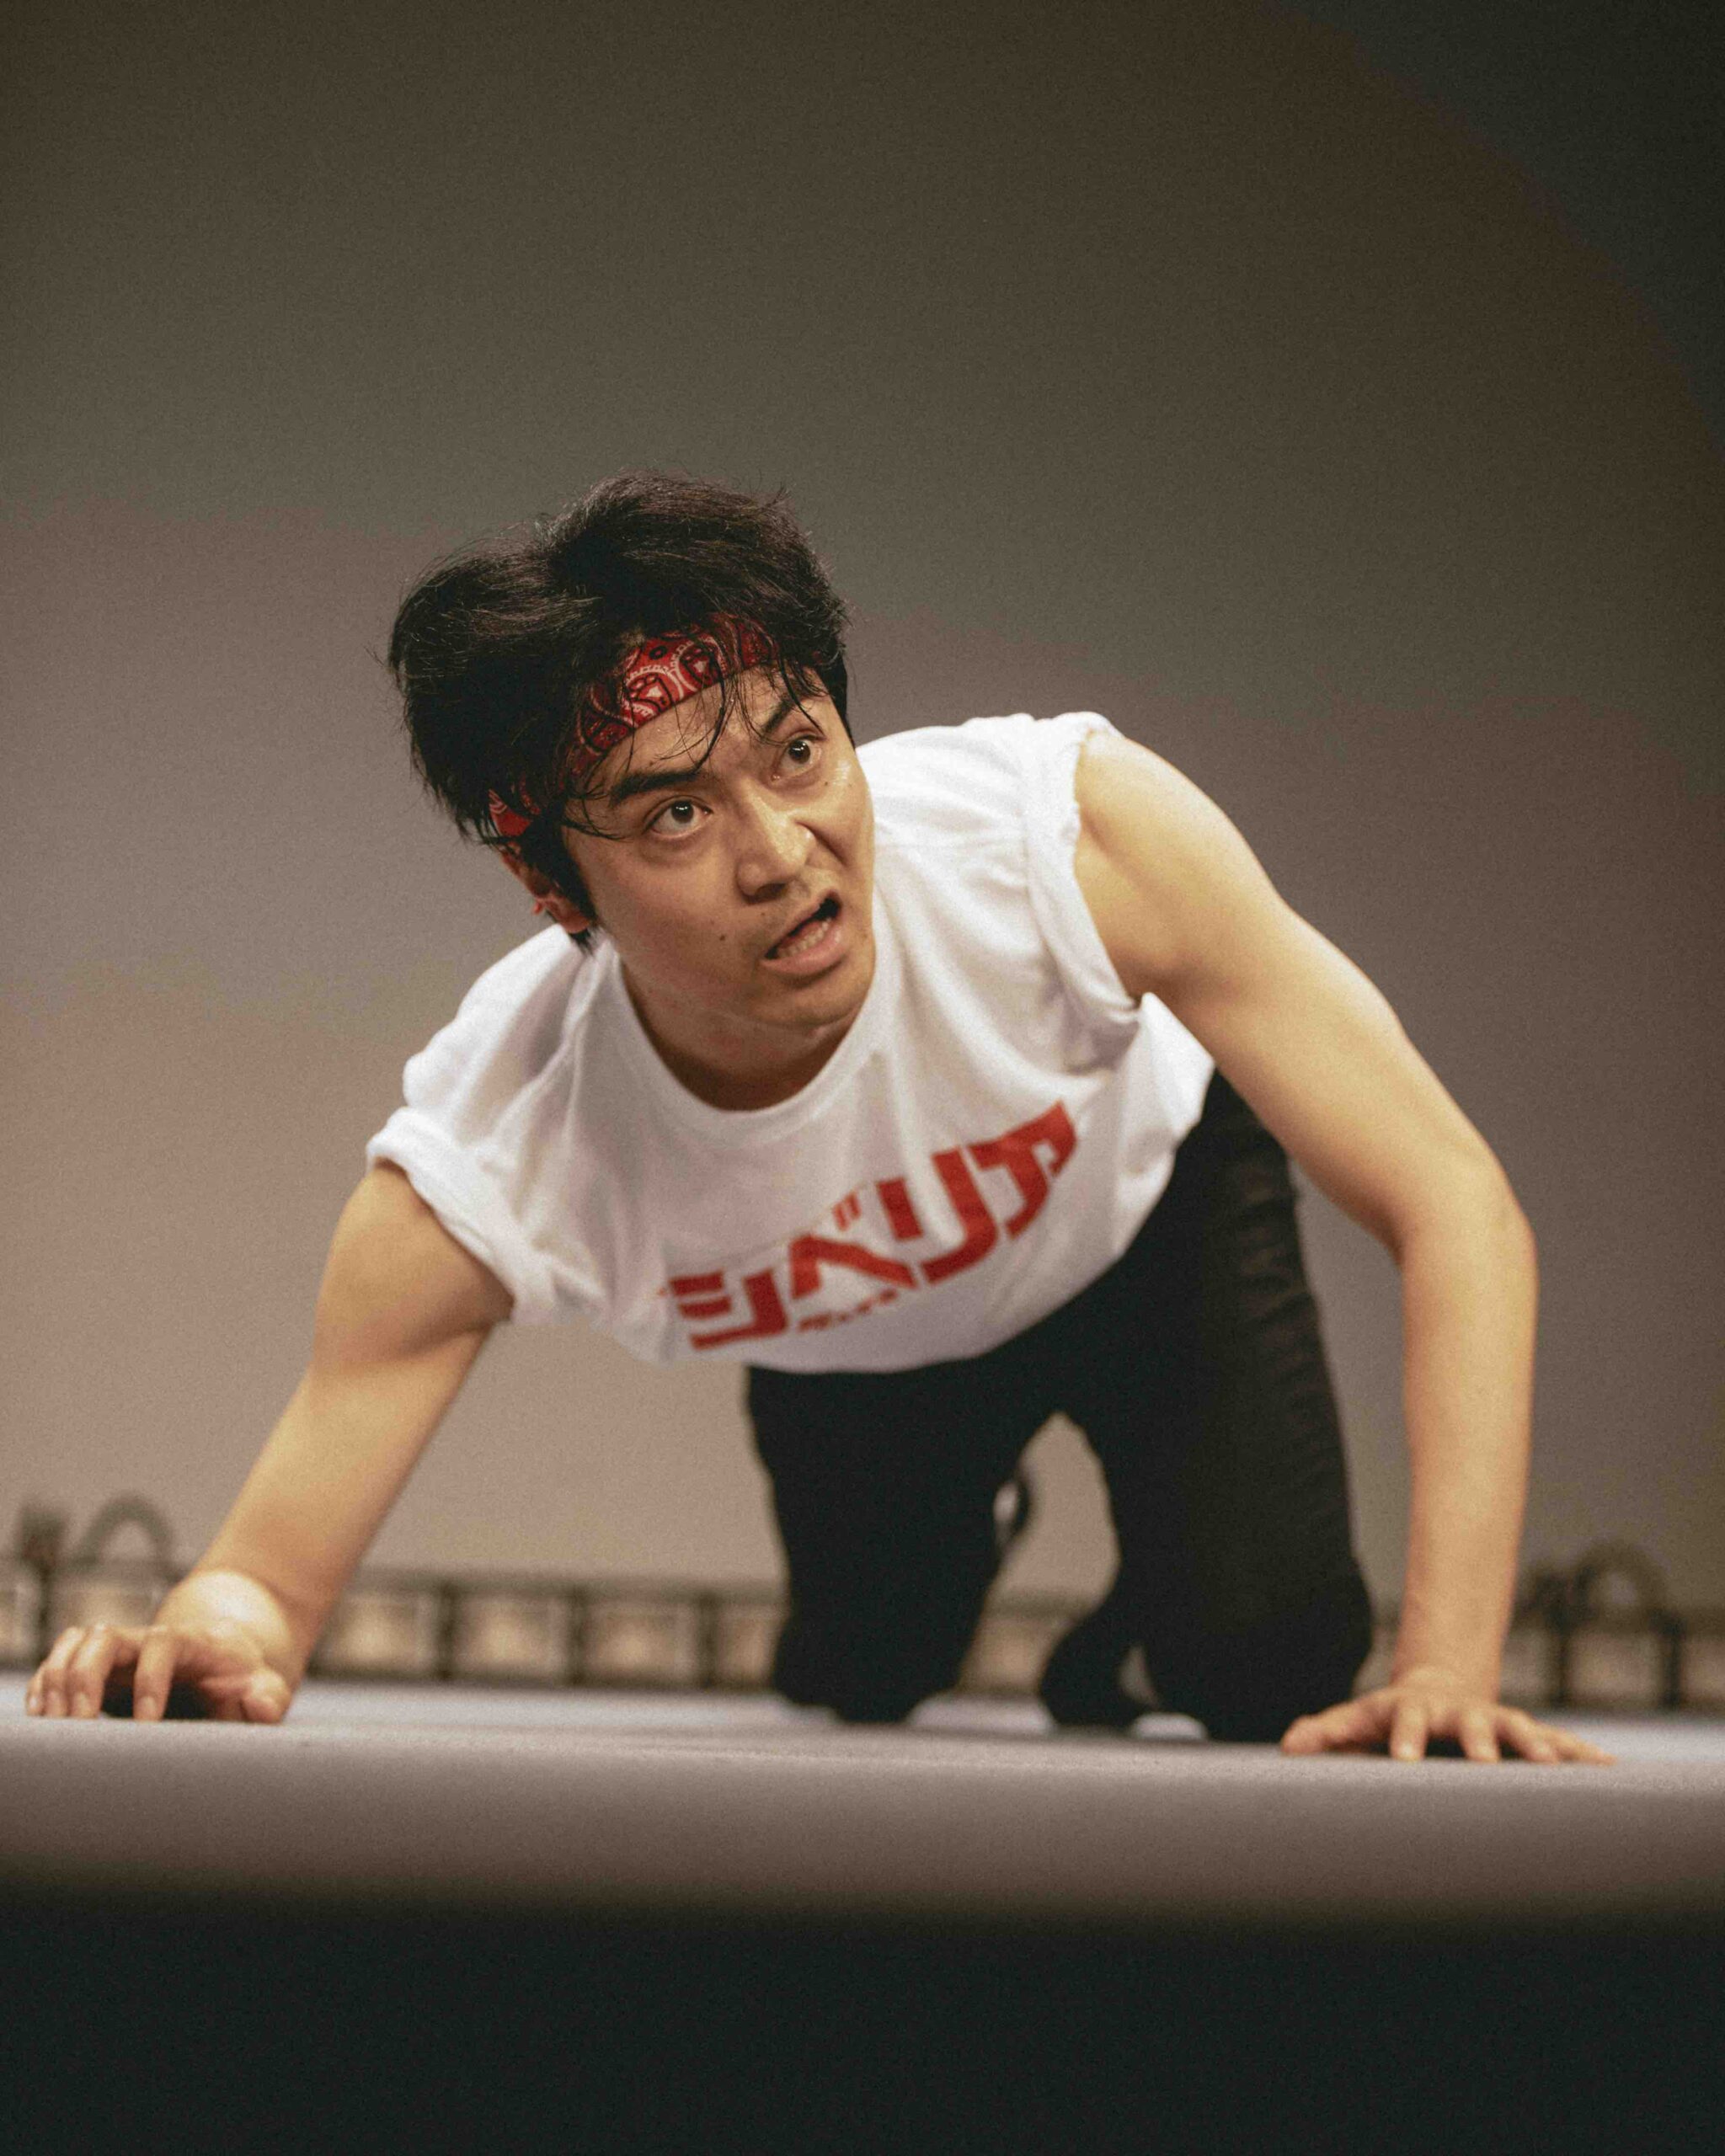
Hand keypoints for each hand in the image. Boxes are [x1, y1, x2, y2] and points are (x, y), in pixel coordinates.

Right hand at [25, 1619, 292, 1723]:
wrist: (223, 1661)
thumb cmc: (244, 1680)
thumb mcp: (266, 1687)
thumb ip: (269, 1697)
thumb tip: (260, 1703)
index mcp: (191, 1644)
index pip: (163, 1645)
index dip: (150, 1679)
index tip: (148, 1723)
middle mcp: (149, 1641)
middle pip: (105, 1636)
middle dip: (85, 1676)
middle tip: (79, 1722)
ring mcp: (121, 1651)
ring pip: (77, 1643)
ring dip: (57, 1678)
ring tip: (54, 1723)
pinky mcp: (100, 1667)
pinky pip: (61, 1658)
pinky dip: (46, 1681)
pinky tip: (42, 1712)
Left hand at [1279, 1667, 1614, 1763]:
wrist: (1438, 1689)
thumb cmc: (1389, 1719)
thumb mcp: (1357, 1721)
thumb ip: (1327, 1734)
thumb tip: (1289, 1747)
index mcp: (1414, 1711)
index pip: (1405, 1721)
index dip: (1403, 1739)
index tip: (1401, 1762)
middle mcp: (1459, 1713)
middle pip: (1471, 1722)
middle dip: (1481, 1741)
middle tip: (1486, 1762)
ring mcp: (1495, 1721)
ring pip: (1522, 1729)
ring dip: (1537, 1747)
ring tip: (1556, 1767)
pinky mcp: (1524, 1735)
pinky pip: (1557, 1743)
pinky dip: (1581, 1754)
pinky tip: (1610, 1769)